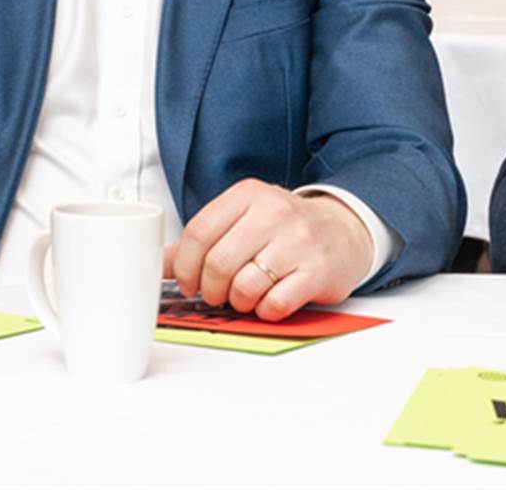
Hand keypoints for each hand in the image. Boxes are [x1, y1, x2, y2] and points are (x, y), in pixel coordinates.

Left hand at [169, 180, 371, 321]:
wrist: (343, 230)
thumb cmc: (284, 229)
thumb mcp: (242, 220)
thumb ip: (203, 240)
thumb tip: (161, 263)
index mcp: (248, 195)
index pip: (199, 232)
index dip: (185, 266)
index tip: (187, 282)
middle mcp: (273, 212)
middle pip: (218, 263)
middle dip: (210, 289)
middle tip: (215, 295)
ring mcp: (298, 241)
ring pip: (245, 286)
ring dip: (238, 302)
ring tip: (245, 297)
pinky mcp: (317, 271)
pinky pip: (275, 304)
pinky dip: (265, 310)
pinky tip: (269, 301)